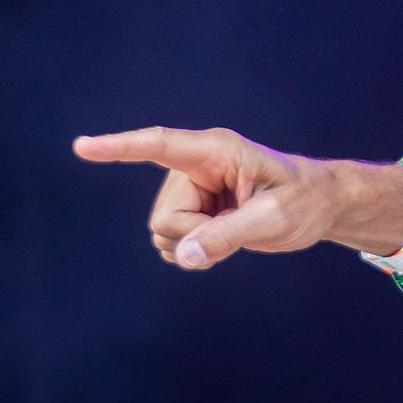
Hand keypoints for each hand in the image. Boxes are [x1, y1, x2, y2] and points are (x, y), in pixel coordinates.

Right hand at [72, 126, 339, 268]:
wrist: (320, 207)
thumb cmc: (305, 200)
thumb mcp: (275, 218)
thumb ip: (229, 235)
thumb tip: (183, 255)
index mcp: (216, 151)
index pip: (160, 146)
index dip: (119, 148)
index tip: (82, 146)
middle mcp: (195, 167)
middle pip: (164, 216)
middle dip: (196, 234)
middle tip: (242, 224)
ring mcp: (190, 191)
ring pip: (163, 233)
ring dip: (195, 245)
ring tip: (236, 228)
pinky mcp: (192, 212)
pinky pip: (170, 243)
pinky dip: (193, 253)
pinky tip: (222, 242)